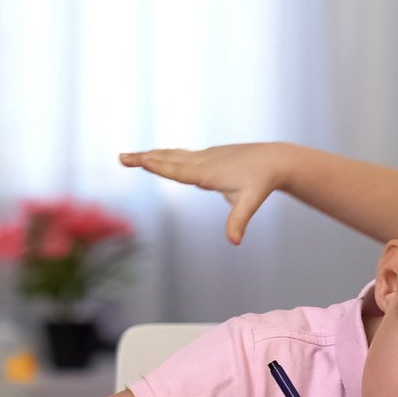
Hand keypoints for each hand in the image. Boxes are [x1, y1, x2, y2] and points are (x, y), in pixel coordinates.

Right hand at [118, 144, 290, 243]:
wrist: (274, 159)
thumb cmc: (261, 183)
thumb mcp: (250, 202)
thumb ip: (238, 221)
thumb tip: (235, 242)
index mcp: (209, 173)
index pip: (180, 171)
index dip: (161, 166)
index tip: (143, 161)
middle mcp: (204, 162)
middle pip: (170, 160)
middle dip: (146, 159)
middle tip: (122, 157)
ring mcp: (205, 156)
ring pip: (174, 155)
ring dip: (152, 155)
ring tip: (131, 157)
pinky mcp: (209, 155)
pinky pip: (182, 154)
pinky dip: (166, 154)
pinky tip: (158, 156)